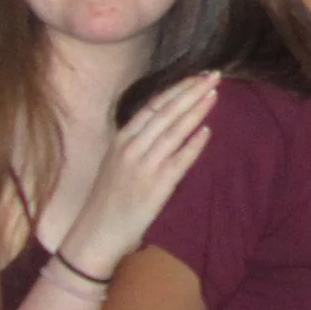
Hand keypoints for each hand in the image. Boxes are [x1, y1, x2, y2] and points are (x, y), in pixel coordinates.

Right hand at [64, 71, 219, 271]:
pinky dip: (193, 145)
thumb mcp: (117, 161)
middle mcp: (132, 148)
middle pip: (167, 112)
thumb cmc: (108, 198)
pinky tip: (207, 131)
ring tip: (214, 94)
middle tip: (214, 75)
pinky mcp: (156, 187)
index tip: (197, 76)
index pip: (154, 105)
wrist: (96, 233)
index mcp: (122, 139)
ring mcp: (144, 166)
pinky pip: (179, 161)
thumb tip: (166, 121)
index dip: (177, 88)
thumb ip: (137, 141)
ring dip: (196, 110)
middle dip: (191, 91)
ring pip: (174, 131)